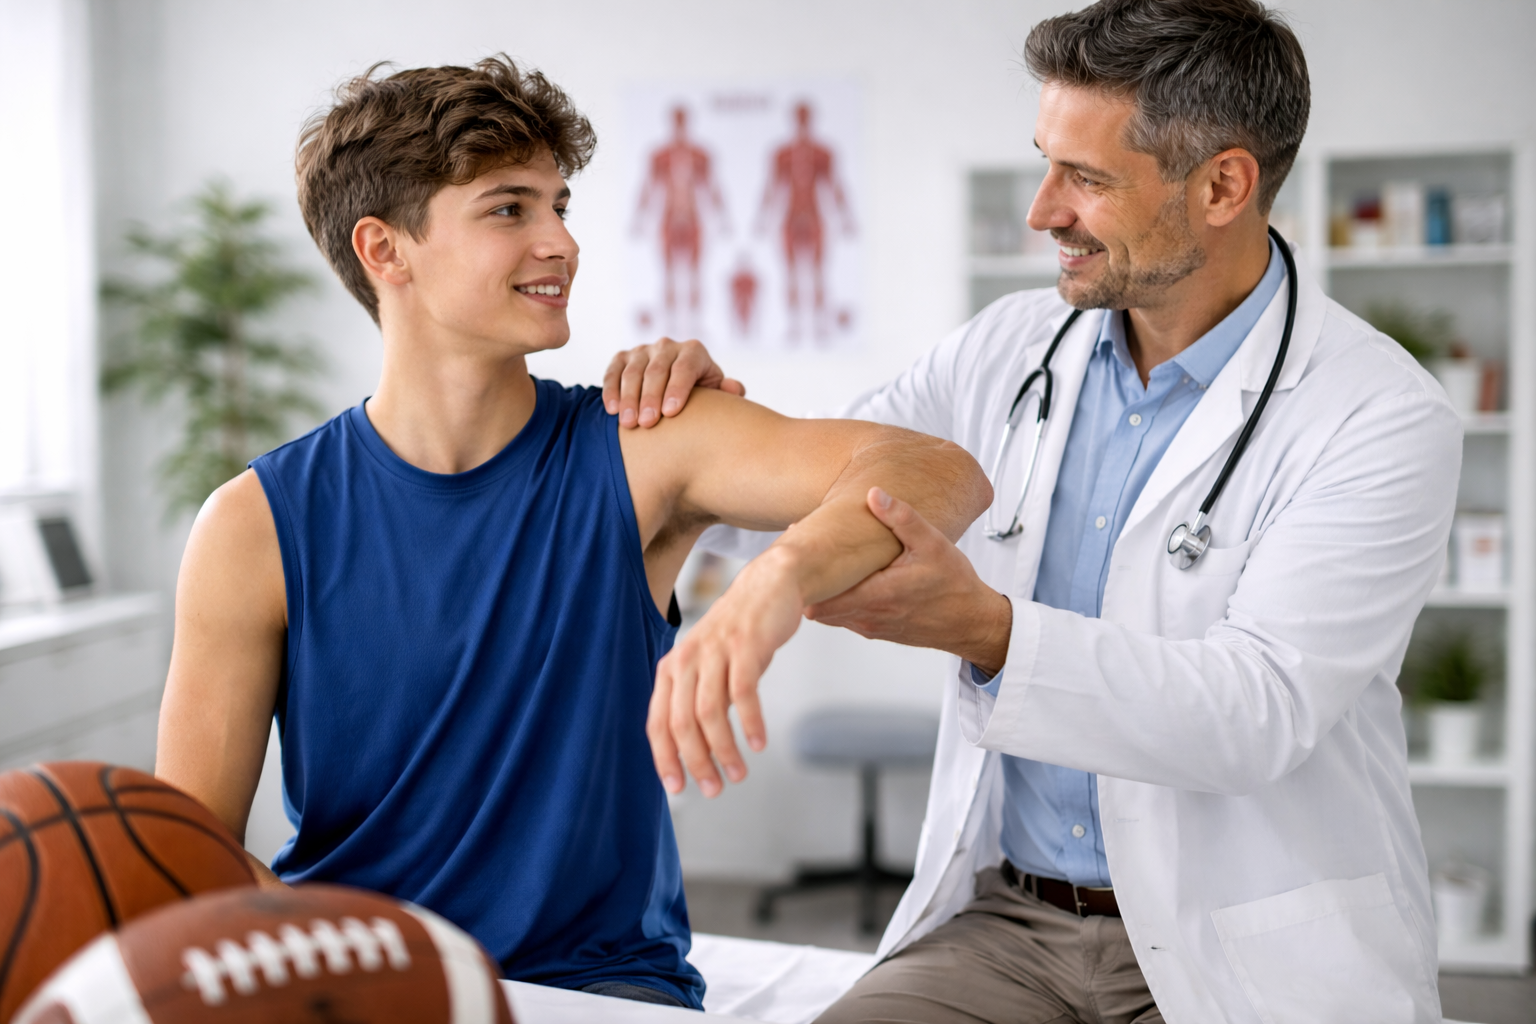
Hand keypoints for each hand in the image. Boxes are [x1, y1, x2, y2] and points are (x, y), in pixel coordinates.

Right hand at [602, 338, 743, 427]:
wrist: (676, 391)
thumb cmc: (700, 397)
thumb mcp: (716, 394)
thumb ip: (727, 393)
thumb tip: (734, 388)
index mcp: (694, 352)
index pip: (685, 367)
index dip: (677, 389)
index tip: (670, 413)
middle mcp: (667, 346)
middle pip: (657, 370)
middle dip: (650, 398)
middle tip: (647, 424)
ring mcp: (643, 350)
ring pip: (633, 372)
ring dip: (629, 398)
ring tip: (629, 424)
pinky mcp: (622, 357)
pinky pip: (614, 371)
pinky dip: (611, 389)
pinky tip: (612, 410)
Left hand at [647, 551, 802, 797]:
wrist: (768, 586)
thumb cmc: (739, 635)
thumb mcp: (709, 666)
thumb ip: (698, 701)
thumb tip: (694, 753)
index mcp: (671, 669)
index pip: (658, 723)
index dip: (665, 759)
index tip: (678, 790)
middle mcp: (686, 660)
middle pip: (682, 723)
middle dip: (696, 762)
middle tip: (714, 789)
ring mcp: (715, 651)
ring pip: (710, 712)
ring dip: (724, 750)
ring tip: (738, 774)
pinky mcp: (744, 645)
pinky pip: (743, 692)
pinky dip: (750, 722)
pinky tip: (758, 744)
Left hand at [805, 489, 1012, 674]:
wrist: (970, 622)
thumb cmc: (954, 585)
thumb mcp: (934, 544)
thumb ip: (903, 518)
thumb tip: (875, 494)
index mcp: (878, 595)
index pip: (822, 595)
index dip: (805, 577)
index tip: (799, 552)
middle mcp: (868, 616)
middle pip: (816, 606)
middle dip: (807, 583)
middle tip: (802, 554)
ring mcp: (870, 626)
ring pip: (828, 614)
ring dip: (821, 592)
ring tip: (818, 564)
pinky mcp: (875, 630)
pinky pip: (843, 617)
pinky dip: (836, 601)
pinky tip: (841, 579)